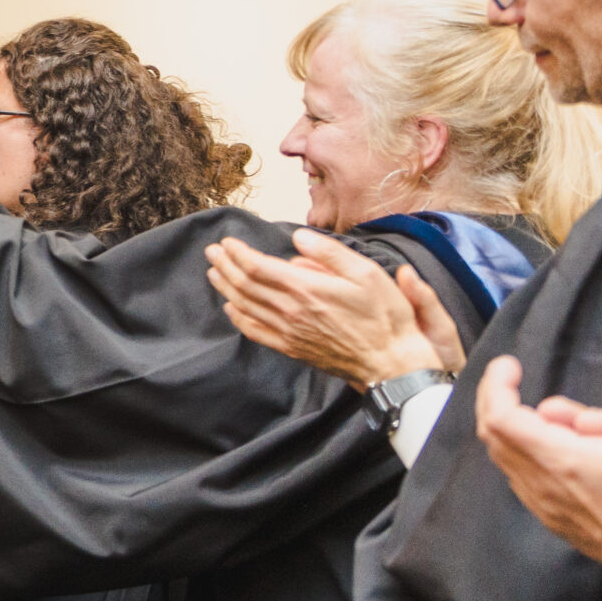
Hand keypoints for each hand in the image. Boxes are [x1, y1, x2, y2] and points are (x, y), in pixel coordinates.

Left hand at [202, 228, 455, 389]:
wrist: (390, 362)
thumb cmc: (384, 316)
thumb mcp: (366, 273)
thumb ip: (329, 253)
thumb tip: (298, 238)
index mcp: (305, 288)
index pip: (257, 267)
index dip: (237, 253)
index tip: (227, 242)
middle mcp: (290, 310)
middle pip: (244, 285)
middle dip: (224, 266)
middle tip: (211, 252)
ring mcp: (288, 332)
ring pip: (244, 306)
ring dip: (225, 287)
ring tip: (214, 273)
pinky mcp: (291, 348)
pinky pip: (255, 332)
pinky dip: (238, 318)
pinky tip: (231, 308)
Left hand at [475, 343, 601, 569]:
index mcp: (562, 461)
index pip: (500, 416)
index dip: (496, 385)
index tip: (510, 365)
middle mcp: (542, 485)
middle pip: (496, 434)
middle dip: (507, 402)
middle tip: (531, 387)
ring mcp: (543, 506)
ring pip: (510, 456)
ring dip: (528, 429)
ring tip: (583, 429)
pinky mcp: (552, 519)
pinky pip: (525, 477)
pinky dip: (536, 454)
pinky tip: (577, 452)